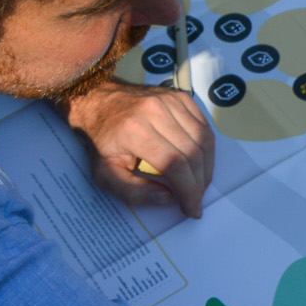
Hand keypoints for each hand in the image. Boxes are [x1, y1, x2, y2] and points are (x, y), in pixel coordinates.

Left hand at [61, 78, 215, 217]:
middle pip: (192, 152)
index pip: (174, 163)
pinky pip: (204, 125)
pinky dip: (206, 147)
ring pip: (203, 139)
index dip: (188, 190)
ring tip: (199, 183)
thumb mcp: (105, 174)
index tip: (192, 208)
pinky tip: (199, 162)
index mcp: (134, 130)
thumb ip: (133, 193)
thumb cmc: (100, 141)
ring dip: (207, 166)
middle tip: (196, 199)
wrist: (98, 103)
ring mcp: (170, 100)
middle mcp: (155, 110)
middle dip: (199, 182)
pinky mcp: (179, 97)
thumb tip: (168, 198)